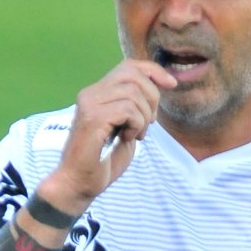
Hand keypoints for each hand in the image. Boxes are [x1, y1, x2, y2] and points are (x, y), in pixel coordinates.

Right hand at [37, 59, 176, 213]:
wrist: (79, 183)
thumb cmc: (103, 160)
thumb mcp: (125, 127)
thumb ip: (136, 106)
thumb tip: (159, 86)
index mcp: (97, 93)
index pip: (129, 66)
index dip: (154, 71)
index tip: (172, 84)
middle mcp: (90, 93)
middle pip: (133, 75)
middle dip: (152, 98)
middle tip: (149, 123)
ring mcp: (89, 104)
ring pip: (133, 93)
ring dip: (144, 116)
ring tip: (136, 134)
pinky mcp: (92, 118)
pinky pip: (128, 109)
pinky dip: (136, 125)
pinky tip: (127, 138)